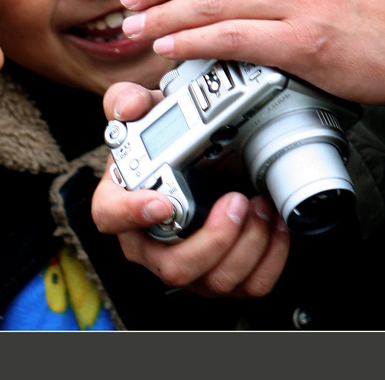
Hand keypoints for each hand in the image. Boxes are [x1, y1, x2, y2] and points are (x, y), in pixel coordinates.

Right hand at [91, 81, 290, 297]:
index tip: (162, 202)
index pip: (110, 217)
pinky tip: (274, 224)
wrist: (195, 161)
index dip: (133, 214)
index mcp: (120, 203)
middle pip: (173, 266)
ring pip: (213, 280)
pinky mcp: (218, 274)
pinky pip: (247, 285)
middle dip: (213, 238)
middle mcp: (148, 243)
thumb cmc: (162, 145)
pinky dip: (269, 258)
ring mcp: (185, 263)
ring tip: (259, 206)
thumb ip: (127, 100)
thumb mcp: (142, 112)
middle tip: (235, 200)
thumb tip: (129, 105)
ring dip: (247, 246)